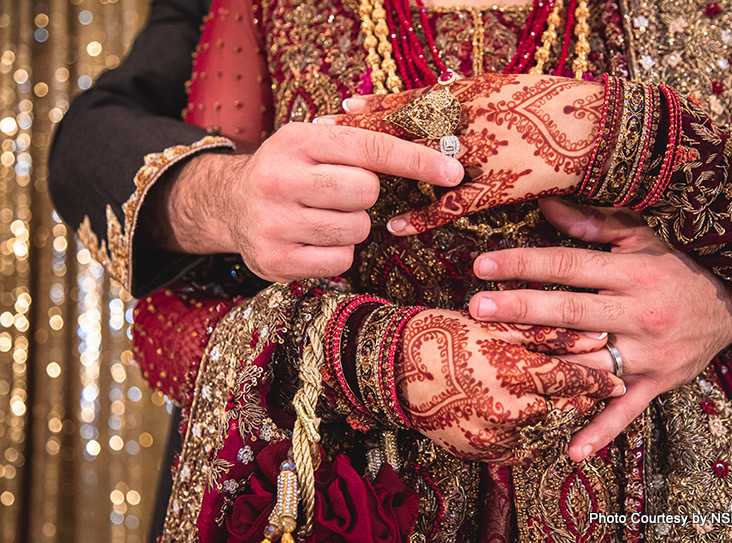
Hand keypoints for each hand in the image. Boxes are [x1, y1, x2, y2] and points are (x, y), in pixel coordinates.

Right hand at [142, 123, 464, 281]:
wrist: (227, 203)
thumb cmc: (287, 169)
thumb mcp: (311, 141)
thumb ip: (358, 139)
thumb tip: (431, 139)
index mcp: (296, 142)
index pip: (371, 148)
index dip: (417, 160)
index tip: (453, 171)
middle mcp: (280, 179)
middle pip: (367, 192)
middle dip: (364, 195)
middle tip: (341, 193)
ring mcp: (274, 223)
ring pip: (356, 230)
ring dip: (351, 226)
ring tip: (322, 217)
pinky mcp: (274, 260)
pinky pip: (340, 261)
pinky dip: (337, 253)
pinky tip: (313, 240)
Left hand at [321, 74, 603, 234]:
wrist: (598, 126)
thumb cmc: (554, 100)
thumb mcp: (506, 85)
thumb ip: (469, 90)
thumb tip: (440, 84)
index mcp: (470, 94)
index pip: (408, 101)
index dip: (372, 108)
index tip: (338, 111)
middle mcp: (467, 121)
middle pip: (401, 129)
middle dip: (360, 136)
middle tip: (320, 140)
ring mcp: (479, 155)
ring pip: (419, 163)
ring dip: (380, 170)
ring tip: (342, 177)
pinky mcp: (498, 187)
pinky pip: (453, 205)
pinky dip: (423, 216)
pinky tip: (395, 227)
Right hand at [396, 309, 624, 463]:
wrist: (392, 368)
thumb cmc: (443, 336)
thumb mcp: (494, 326)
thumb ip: (547, 332)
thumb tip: (595, 336)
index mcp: (515, 372)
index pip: (573, 380)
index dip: (597, 380)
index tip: (615, 380)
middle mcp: (509, 411)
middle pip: (564, 411)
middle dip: (577, 400)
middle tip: (584, 389)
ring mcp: (493, 436)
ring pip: (544, 432)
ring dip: (553, 417)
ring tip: (550, 400)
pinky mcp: (479, 452)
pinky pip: (518, 450)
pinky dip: (527, 433)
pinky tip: (521, 416)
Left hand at [467, 198, 731, 461]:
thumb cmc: (675, 267)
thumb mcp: (642, 238)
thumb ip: (594, 223)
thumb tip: (545, 204)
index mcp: (632, 272)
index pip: (567, 266)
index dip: (523, 264)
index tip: (482, 266)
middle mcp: (638, 312)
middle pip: (571, 312)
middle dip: (521, 309)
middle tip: (477, 308)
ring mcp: (648, 353)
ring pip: (589, 362)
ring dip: (547, 366)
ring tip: (501, 366)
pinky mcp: (657, 384)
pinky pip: (626, 410)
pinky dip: (601, 431)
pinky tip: (570, 450)